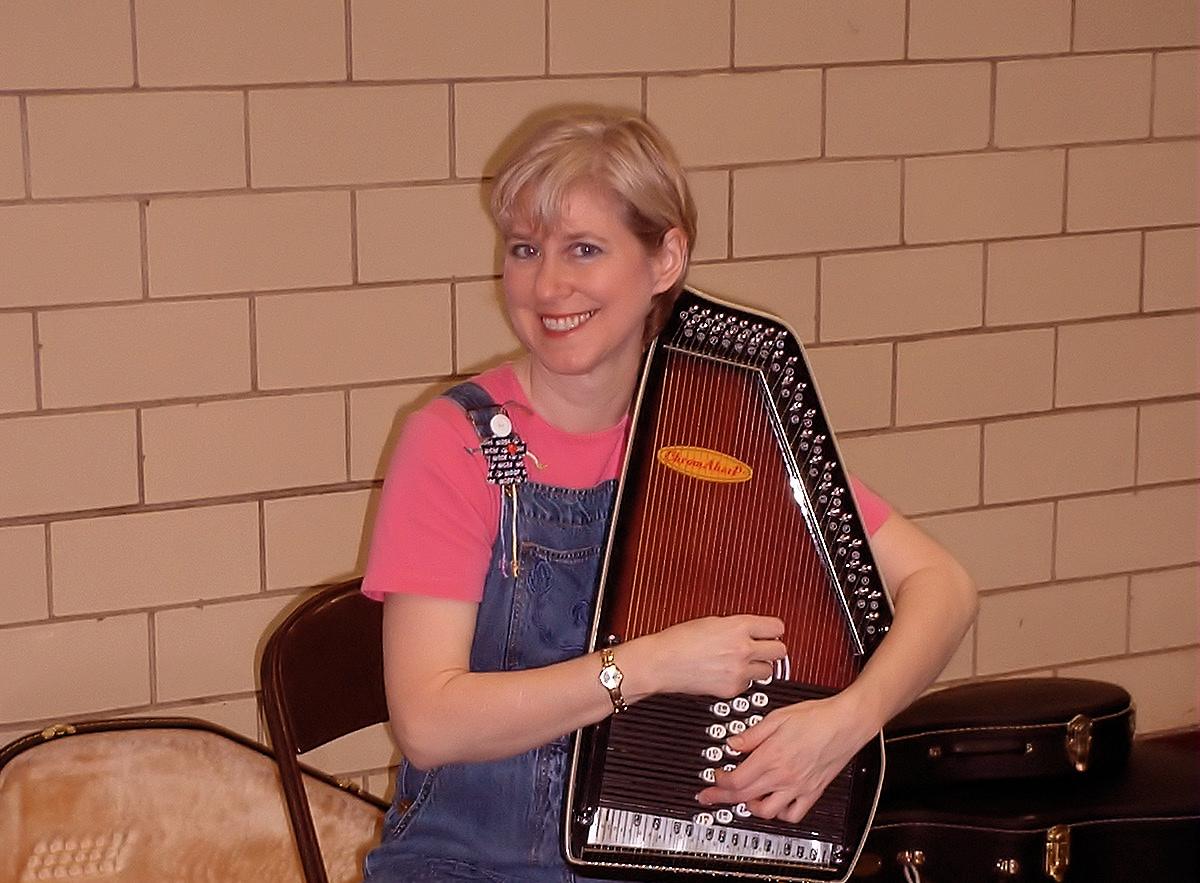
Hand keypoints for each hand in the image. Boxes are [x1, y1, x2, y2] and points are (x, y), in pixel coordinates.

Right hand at [640, 615, 785, 698]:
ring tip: (744, 663)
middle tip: (763, 649)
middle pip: (780, 651)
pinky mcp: (732, 689)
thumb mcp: (712, 621)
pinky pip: (749, 685)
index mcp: (738, 626)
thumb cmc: (680, 640)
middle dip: (772, 649)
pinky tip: (728, 673)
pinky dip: (743, 680)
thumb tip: (753, 631)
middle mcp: (743, 649)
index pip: (777, 627)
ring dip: (759, 666)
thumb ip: (737, 626)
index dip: (773, 630)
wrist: (662, 662)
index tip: (771, 633)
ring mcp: (739, 671)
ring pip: (768, 671)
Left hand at [695, 692, 876, 822]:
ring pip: (766, 811)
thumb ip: (752, 734)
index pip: (736, 779)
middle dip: (722, 798)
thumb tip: (732, 743)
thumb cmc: (817, 717)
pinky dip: (780, 814)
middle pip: (744, 796)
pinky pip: (793, 814)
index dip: (719, 782)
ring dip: (749, 807)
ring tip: (743, 799)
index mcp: (772, 755)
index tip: (714, 777)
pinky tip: (773, 803)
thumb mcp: (777, 717)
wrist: (847, 722)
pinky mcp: (813, 792)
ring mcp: (798, 786)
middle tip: (710, 796)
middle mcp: (784, 775)